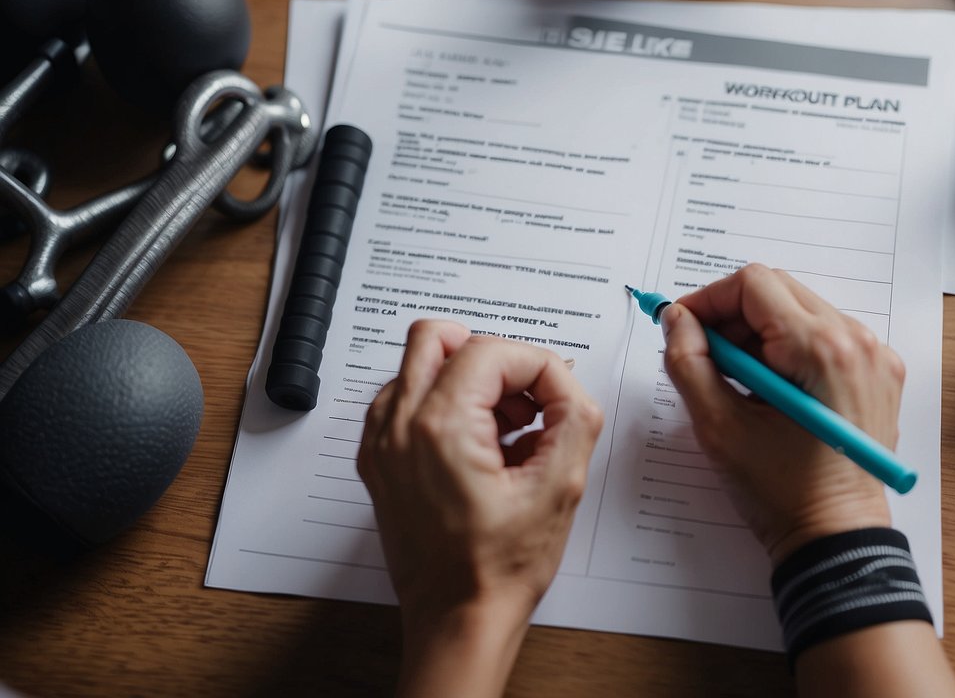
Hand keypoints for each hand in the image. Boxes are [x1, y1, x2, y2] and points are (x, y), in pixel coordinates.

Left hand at [358, 320, 601, 695]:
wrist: (457, 619)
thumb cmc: (496, 569)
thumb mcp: (559, 488)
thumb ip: (575, 418)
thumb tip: (569, 386)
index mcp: (439, 428)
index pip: (493, 350)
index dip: (539, 367)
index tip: (558, 399)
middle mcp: (398, 427)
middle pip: (438, 337)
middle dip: (494, 357)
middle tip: (525, 397)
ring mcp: (381, 443)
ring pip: (418, 365)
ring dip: (467, 378)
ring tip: (506, 426)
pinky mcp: (379, 460)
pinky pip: (405, 400)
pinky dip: (444, 403)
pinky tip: (479, 444)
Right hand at [661, 264, 903, 563]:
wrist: (837, 538)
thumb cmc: (782, 493)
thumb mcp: (719, 426)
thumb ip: (689, 362)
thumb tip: (676, 319)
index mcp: (822, 349)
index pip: (754, 284)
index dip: (708, 299)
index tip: (681, 326)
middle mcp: (858, 341)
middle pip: (779, 290)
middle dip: (732, 315)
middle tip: (705, 354)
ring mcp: (875, 356)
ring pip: (801, 309)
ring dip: (760, 332)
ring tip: (738, 379)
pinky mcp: (879, 373)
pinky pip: (826, 334)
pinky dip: (790, 348)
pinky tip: (771, 388)